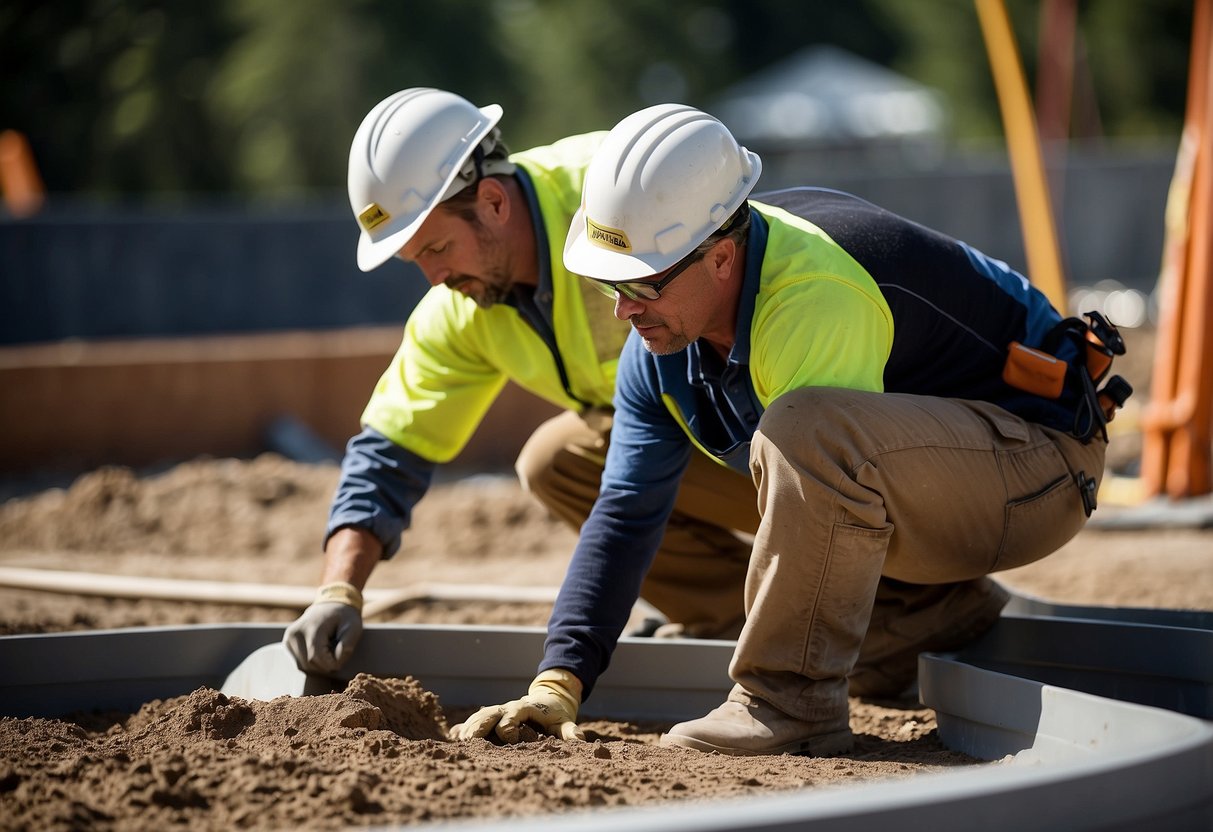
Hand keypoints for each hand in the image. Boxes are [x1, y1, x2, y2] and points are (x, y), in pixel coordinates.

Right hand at [282, 582, 363, 673]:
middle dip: (325, 665)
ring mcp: (289, 638)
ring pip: (303, 667)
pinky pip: (299, 663)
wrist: (331, 605)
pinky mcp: (287, 643)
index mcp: (312, 627)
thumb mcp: (354, 626)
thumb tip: (336, 660)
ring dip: (318, 666)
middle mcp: (295, 633)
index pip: (316, 657)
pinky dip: (311, 663)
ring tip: (328, 650)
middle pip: (309, 664)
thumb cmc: (344, 617)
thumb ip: (348, 643)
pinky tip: (319, 651)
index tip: (341, 659)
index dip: (331, 664)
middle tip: (336, 654)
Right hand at [450, 669, 584, 741]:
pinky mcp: (492, 716)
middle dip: (479, 726)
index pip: (513, 715)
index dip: (509, 727)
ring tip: (458, 742)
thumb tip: (580, 741)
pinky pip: (475, 720)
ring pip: (480, 715)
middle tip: (468, 740)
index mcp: (524, 707)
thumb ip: (570, 731)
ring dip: (469, 727)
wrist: (549, 697)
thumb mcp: (565, 721)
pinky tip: (453, 736)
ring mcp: (498, 710)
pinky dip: (464, 726)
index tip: (509, 739)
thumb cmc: (556, 713)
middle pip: (490, 713)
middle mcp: (508, 707)